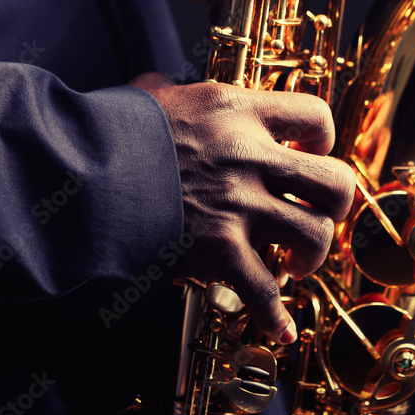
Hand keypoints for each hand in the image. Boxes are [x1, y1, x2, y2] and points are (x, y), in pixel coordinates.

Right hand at [129, 73, 355, 343]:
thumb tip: (163, 86)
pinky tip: (280, 328)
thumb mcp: (153, 95)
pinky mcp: (219, 251)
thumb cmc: (112, 132)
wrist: (80, 172)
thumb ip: (176, 92)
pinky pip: (265, 292)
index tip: (311, 150)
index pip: (314, 114)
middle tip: (314, 210)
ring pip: (314, 234)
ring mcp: (239, 205)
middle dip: (333, 203)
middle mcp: (250, 156)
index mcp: (238, 112)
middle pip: (334, 181)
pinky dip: (275, 316)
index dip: (322, 136)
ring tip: (294, 262)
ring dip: (310, 254)